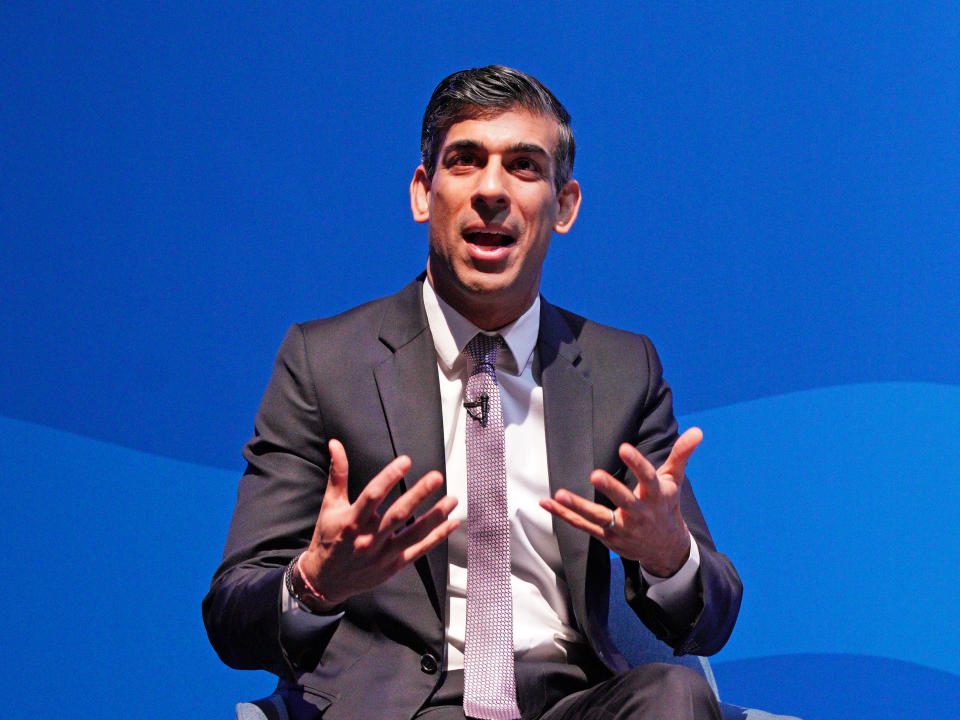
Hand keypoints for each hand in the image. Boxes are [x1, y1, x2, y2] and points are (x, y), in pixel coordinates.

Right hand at [296, 439, 458, 610]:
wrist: (325, 581)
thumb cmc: (328, 539)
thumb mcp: (329, 505)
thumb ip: (337, 474)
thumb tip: (336, 445)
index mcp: (352, 521)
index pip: (372, 495)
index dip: (389, 477)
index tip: (405, 461)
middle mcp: (368, 538)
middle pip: (397, 514)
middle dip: (419, 495)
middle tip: (436, 477)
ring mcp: (383, 554)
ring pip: (413, 534)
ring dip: (435, 517)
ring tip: (451, 500)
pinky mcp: (393, 566)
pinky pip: (418, 551)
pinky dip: (436, 538)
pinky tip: (451, 524)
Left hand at [540, 427, 702, 577]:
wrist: (666, 549)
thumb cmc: (666, 506)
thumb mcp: (674, 480)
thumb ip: (681, 454)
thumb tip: (698, 431)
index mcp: (655, 495)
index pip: (647, 477)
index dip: (636, 463)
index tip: (624, 448)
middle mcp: (639, 513)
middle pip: (624, 501)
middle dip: (611, 489)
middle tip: (595, 475)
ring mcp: (622, 527)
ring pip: (598, 517)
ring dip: (578, 506)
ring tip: (559, 494)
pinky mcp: (607, 537)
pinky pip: (583, 526)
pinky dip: (564, 515)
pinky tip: (546, 503)